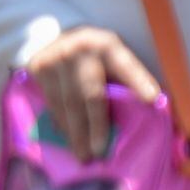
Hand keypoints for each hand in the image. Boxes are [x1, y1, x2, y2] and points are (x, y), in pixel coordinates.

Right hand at [27, 27, 160, 162]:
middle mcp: (81, 50)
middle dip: (95, 126)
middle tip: (98, 152)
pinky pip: (50, 103)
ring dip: (75, 132)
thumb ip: (124, 78)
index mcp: (107, 45)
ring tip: (82, 154)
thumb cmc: (93, 54)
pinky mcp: (37, 68)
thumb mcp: (112, 56)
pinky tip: (67, 138)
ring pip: (66, 103)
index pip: (125, 65)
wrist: (53, 35)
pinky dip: (60, 124)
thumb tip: (146, 109)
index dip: (138, 81)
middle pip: (89, 93)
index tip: (152, 100)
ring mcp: (56, 58)